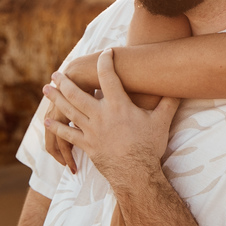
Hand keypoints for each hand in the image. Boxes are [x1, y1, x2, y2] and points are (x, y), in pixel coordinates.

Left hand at [44, 49, 178, 184]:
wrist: (137, 173)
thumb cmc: (150, 147)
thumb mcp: (161, 121)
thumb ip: (168, 103)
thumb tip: (179, 88)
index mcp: (118, 106)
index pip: (109, 77)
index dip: (106, 62)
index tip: (106, 52)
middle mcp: (101, 115)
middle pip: (78, 93)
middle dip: (66, 81)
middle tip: (57, 73)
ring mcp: (91, 131)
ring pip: (69, 111)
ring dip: (56, 98)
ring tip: (47, 89)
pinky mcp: (87, 145)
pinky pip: (67, 135)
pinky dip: (56, 127)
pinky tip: (46, 121)